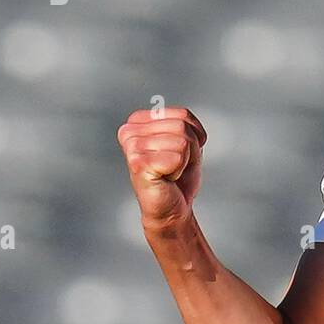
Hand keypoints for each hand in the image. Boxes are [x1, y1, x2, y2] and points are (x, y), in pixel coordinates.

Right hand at [117, 106, 207, 230]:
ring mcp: (132, 146)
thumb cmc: (178, 176)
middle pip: (182, 126)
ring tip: (169, 172)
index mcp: (138, 121)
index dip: (193, 136)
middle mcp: (130, 131)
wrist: (172, 208)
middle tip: (175, 166)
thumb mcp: (186, 140)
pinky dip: (179, 170)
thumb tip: (181, 120)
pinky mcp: (138, 162)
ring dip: (184, 160)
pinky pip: (177, 157)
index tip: (179, 152)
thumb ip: (183, 122)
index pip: (183, 115)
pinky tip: (165, 178)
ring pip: (182, 140)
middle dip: (189, 149)